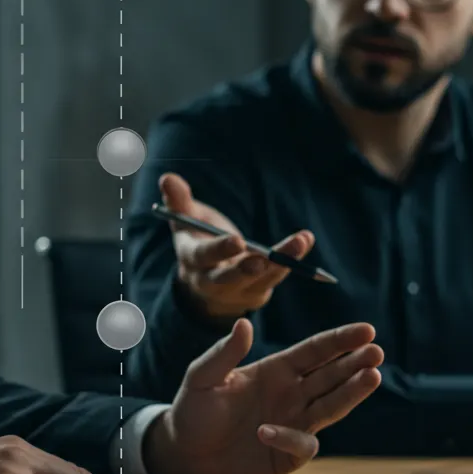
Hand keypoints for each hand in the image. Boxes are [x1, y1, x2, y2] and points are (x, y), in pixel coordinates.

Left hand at [143, 318, 382, 473]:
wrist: (184, 452)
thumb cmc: (194, 409)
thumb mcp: (203, 376)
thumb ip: (224, 352)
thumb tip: (244, 323)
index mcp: (276, 370)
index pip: (315, 351)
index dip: (341, 340)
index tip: (367, 330)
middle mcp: (291, 394)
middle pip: (331, 376)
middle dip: (355, 363)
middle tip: (376, 352)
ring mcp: (292, 424)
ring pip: (331, 407)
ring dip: (351, 393)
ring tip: (371, 377)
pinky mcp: (286, 455)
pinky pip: (302, 444)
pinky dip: (292, 438)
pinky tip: (269, 431)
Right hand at [160, 172, 314, 320]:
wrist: (205, 281)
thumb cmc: (197, 239)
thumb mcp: (186, 220)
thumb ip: (179, 201)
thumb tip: (167, 178)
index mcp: (192, 260)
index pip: (203, 257)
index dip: (219, 251)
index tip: (237, 241)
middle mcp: (212, 283)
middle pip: (230, 278)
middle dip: (246, 269)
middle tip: (261, 260)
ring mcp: (237, 292)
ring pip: (261, 279)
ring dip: (283, 261)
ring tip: (301, 240)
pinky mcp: (256, 295)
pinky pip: (275, 278)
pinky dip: (293, 261)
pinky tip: (305, 240)